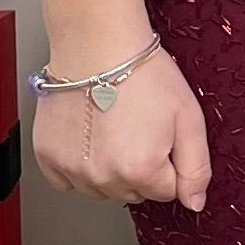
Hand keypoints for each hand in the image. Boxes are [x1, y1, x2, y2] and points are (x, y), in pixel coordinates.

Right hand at [31, 48, 210, 210]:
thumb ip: (196, 168)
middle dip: (139, 167)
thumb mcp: (189, 117)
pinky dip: (77, 166)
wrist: (97, 42)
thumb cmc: (143, 73)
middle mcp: (104, 176)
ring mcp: (72, 169)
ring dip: (108, 170)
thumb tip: (194, 202)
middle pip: (132, 193)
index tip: (158, 133)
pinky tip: (88, 138)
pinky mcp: (47, 157)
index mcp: (141, 170)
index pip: (166, 192)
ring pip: (100, 190)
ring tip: (111, 129)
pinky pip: (66, 182)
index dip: (167, 162)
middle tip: (135, 127)